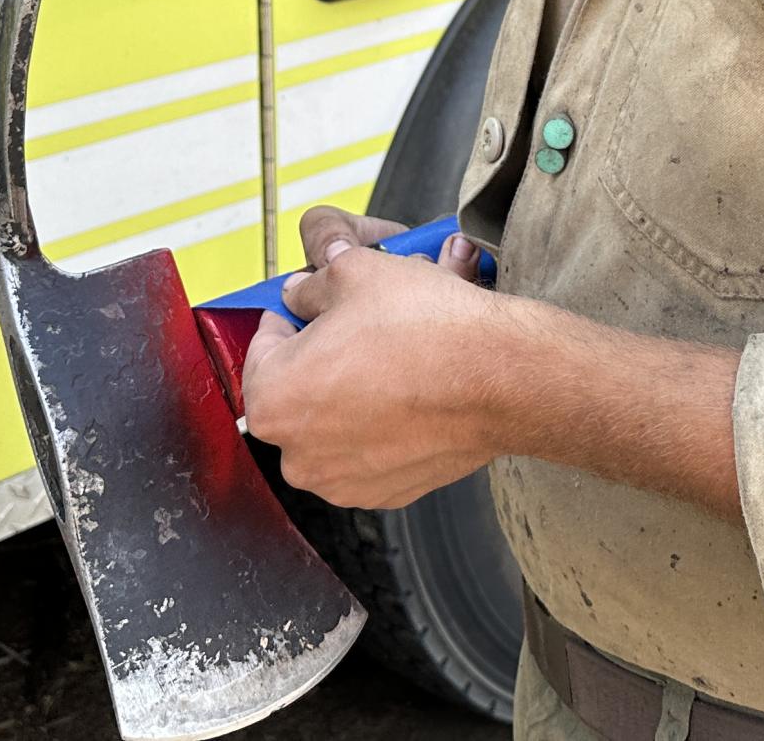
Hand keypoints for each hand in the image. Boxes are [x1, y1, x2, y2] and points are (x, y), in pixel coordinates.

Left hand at [240, 208, 499, 507]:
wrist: (500, 378)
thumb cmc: (426, 329)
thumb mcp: (355, 271)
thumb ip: (312, 280)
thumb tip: (301, 289)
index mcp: (273, 399)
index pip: (263, 342)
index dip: (294, 313)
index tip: (319, 303)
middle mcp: (298, 454)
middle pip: (297, 386)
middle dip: (323, 352)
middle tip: (361, 323)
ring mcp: (342, 481)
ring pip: (332, 420)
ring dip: (351, 388)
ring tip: (391, 353)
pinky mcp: (385, 492)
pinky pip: (367, 449)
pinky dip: (381, 421)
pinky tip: (410, 389)